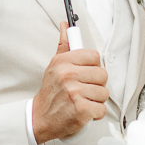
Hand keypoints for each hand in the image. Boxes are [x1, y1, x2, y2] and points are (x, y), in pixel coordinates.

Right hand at [32, 22, 109, 144]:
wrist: (40, 118)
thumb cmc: (50, 93)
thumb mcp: (54, 66)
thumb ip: (64, 46)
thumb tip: (66, 26)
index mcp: (63, 62)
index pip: (94, 56)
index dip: (92, 67)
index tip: (85, 74)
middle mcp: (68, 75)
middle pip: (102, 75)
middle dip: (96, 85)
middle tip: (83, 90)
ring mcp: (75, 92)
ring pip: (104, 93)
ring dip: (96, 100)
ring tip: (83, 101)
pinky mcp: (82, 110)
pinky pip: (102, 109)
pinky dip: (95, 114)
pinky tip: (84, 112)